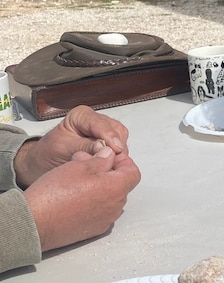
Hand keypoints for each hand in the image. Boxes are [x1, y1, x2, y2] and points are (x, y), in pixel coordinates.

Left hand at [14, 106, 130, 187]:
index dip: (110, 136)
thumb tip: (105, 147)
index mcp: (81, 116)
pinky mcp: (108, 144)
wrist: (41, 165)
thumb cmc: (48, 154)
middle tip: (110, 163)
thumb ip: (84, 147)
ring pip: (122, 140)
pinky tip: (107, 166)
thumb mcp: (63, 149)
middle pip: (116, 130)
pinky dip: (116, 159)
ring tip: (106, 166)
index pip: (101, 123)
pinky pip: (120, 150)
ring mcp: (104, 132)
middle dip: (115, 147)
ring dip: (117, 154)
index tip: (116, 149)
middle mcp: (96, 121)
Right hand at [23, 146, 140, 251]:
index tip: (109, 156)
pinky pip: (100, 211)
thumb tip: (110, 155)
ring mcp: (105, 220)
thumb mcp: (79, 166)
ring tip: (77, 179)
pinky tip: (74, 196)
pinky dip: (93, 201)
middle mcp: (115, 207)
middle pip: (121, 185)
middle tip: (88, 163)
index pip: (133, 172)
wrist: (33, 223)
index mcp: (116, 189)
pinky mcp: (93, 230)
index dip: (122, 161)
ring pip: (110, 198)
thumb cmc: (54, 194)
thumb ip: (100, 159)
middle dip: (108, 172)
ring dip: (100, 186)